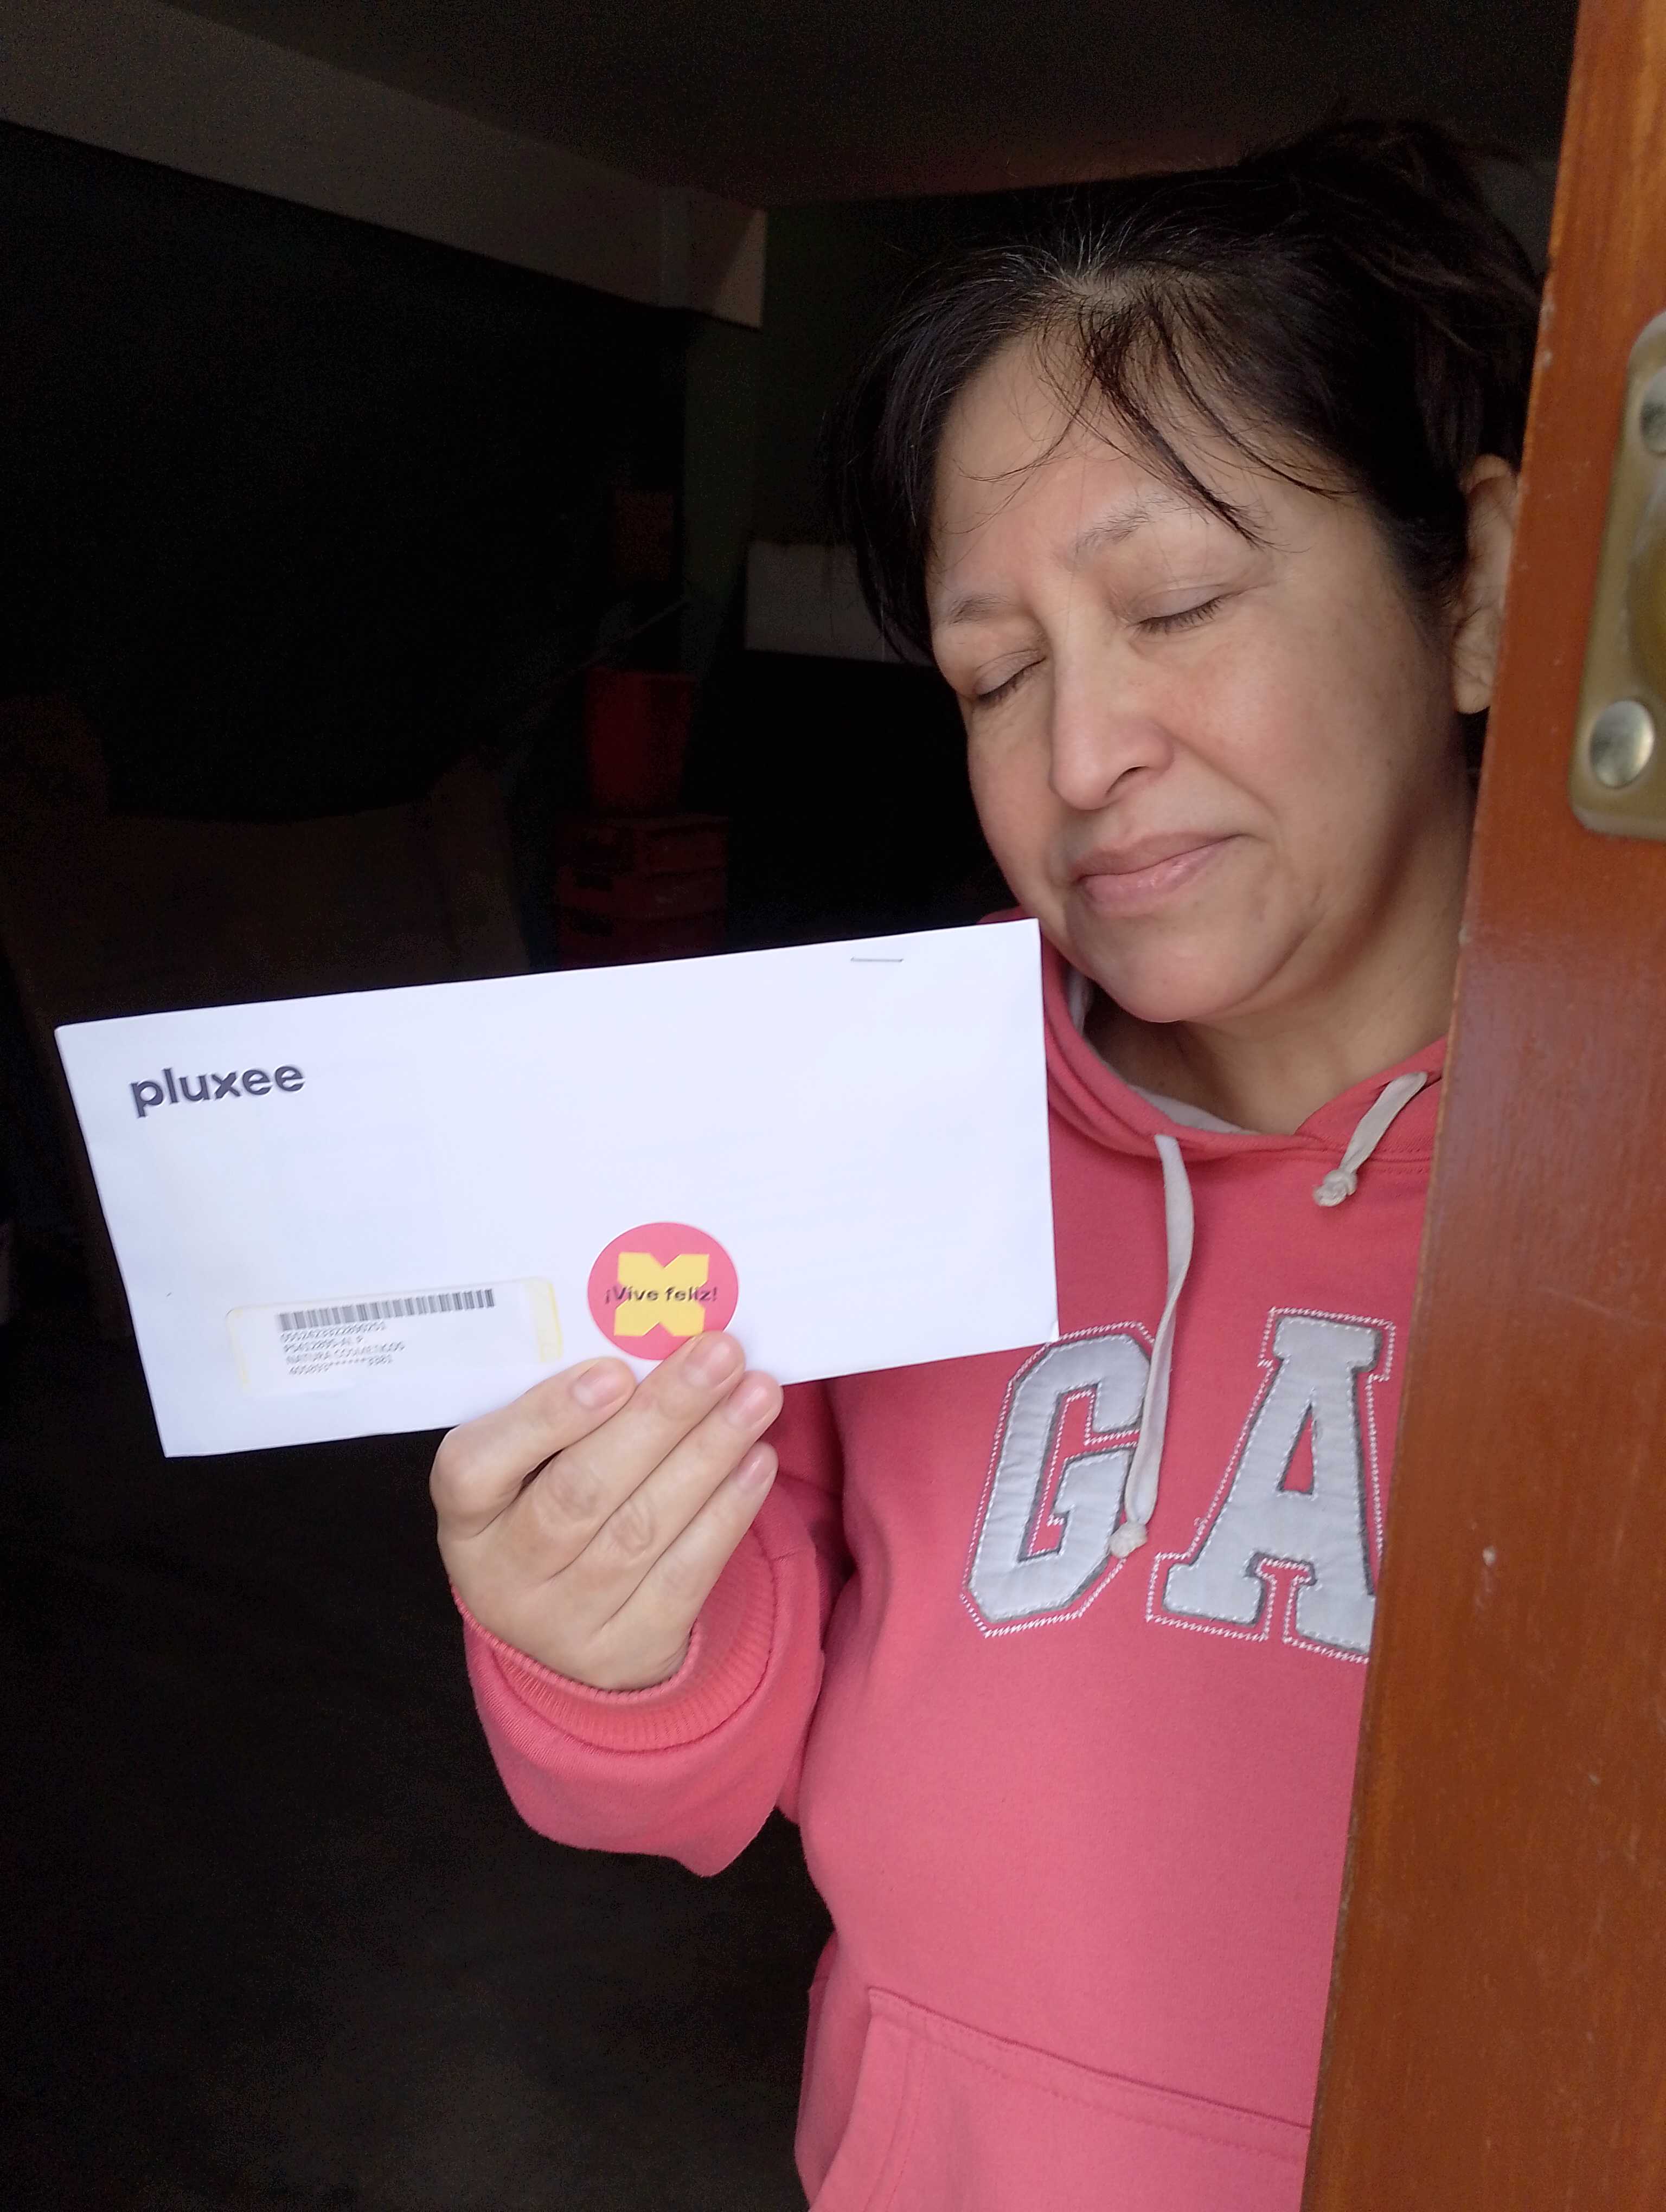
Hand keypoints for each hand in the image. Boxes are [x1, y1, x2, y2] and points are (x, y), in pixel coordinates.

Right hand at [431, 1334, 780, 1690]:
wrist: (564, 1626)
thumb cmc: (546, 1507)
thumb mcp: (528, 1466)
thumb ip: (568, 1415)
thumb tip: (657, 1345)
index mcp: (466, 1515)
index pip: (477, 1467)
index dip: (545, 1420)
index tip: (614, 1370)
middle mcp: (504, 1575)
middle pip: (580, 1493)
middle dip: (660, 1416)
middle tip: (719, 1354)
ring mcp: (565, 1621)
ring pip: (642, 1530)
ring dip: (709, 1453)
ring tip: (757, 1395)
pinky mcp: (629, 1650)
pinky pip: (685, 1576)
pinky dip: (727, 1512)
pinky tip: (757, 1459)